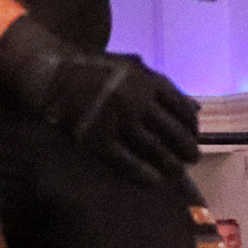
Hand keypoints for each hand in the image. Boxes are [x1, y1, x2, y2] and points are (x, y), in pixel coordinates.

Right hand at [0, 16, 199, 182]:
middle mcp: (135, 99)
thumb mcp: (130, 66)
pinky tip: (154, 181)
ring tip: (177, 172)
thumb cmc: (94, 69)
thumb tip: (196, 108)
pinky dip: (143, 173)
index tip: (195, 135)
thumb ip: (161, 85)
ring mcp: (117, 119)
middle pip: (171, 130)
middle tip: (193, 159)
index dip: (191, 125)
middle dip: (186, 147)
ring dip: (170, 163)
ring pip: (154, 148)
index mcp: (145, 79)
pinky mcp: (97, 138)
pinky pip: (126, 161)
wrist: (51, 72)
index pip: (180, 107)